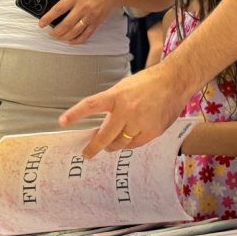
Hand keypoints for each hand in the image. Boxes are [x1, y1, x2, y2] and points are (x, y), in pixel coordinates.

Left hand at [40, 0, 118, 44]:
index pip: (58, 9)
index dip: (48, 18)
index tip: (41, 23)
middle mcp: (82, 7)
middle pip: (66, 24)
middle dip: (55, 32)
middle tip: (50, 33)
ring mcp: (90, 16)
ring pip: (75, 32)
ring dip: (64, 37)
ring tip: (58, 37)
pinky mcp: (96, 22)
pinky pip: (86, 35)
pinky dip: (77, 40)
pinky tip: (71, 41)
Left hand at [60, 63, 187, 157]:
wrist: (174, 81)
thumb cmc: (148, 82)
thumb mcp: (124, 87)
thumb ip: (112, 103)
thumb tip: (101, 123)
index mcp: (117, 96)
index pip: (91, 105)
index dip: (75, 114)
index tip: (62, 121)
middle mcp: (127, 110)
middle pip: (104, 136)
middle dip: (93, 147)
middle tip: (86, 153)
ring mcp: (140, 123)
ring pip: (120, 144)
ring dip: (113, 146)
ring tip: (109, 145)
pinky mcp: (152, 132)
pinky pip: (135, 144)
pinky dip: (130, 143)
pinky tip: (129, 138)